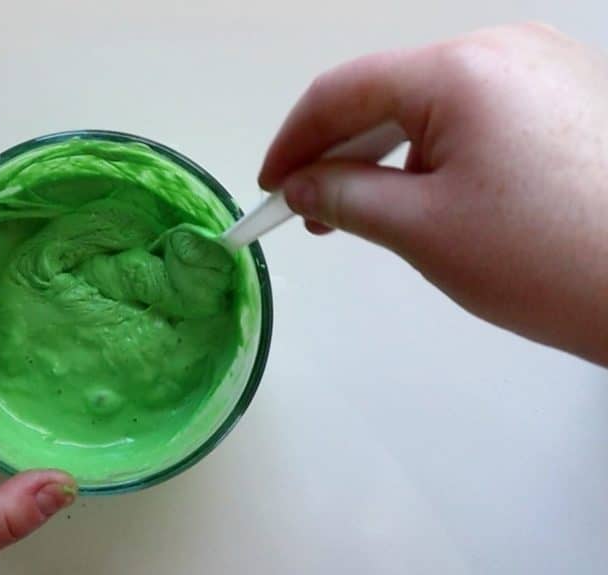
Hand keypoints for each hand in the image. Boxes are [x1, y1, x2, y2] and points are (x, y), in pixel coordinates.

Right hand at [260, 23, 607, 364]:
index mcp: (462, 69)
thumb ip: (342, 196)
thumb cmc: (542, 259)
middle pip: (390, 91)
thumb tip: (300, 185)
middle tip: (314, 213)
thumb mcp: (420, 229)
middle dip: (341, 152)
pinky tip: (432, 196)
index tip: (270, 189)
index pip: (343, 90)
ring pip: (434, 103)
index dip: (293, 140)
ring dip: (388, 153)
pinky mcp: (572, 95)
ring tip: (373, 213)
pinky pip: (480, 111)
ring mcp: (547, 66)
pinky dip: (439, 150)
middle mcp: (506, 47)